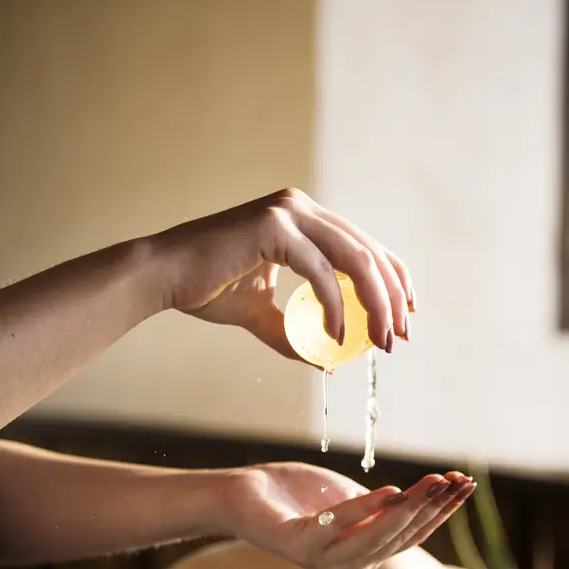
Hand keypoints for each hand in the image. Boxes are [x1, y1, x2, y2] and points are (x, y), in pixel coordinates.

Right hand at [146, 189, 414, 360]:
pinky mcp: (274, 227)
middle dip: (391, 298)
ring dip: (374, 304)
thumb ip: (296, 330)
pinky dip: (335, 307)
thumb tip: (329, 361)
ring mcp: (288, 212)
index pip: (366, 246)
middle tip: (397, 338)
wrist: (163, 276)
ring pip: (355, 259)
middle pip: (369, 251)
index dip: (393, 280)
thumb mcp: (262, 314)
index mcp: (304, 219)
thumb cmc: (206, 289)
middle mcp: (300, 207)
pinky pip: (320, 272)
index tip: (405, 318)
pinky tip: (336, 337)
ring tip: (378, 342)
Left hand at [219, 462, 475, 568]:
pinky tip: (390, 490)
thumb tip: (423, 497)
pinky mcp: (294, 545)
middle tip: (457, 481)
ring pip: (374, 537)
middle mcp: (344, 565)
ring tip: (431, 483)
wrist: (242, 496)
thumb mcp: (349, 500)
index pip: (410, 536)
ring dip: (408, 509)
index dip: (439, 512)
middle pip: (399, 538)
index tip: (465, 485)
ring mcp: (319, 559)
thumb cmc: (296, 496)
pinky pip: (335, 527)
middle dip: (432, 508)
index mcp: (361, 555)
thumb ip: (381, 507)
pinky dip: (365, 509)